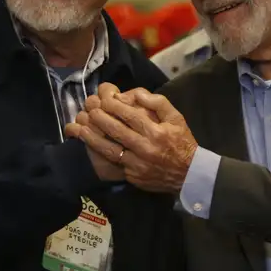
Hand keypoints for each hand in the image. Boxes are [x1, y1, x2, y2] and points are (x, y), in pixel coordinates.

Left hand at [70, 84, 197, 193]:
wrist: (189, 174)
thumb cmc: (182, 142)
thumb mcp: (176, 118)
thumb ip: (158, 103)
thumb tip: (136, 94)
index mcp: (156, 133)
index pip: (131, 116)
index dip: (114, 106)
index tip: (104, 99)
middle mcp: (146, 149)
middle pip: (116, 131)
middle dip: (100, 119)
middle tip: (90, 110)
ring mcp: (137, 165)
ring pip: (110, 150)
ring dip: (93, 139)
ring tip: (81, 129)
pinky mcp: (133, 177)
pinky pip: (114, 164)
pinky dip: (101, 155)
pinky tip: (92, 147)